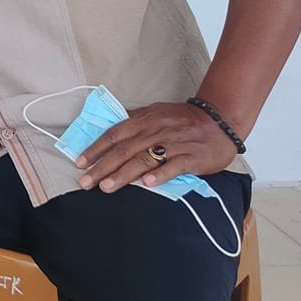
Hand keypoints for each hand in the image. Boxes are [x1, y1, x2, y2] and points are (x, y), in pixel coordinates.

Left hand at [74, 101, 239, 192]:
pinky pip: (174, 166)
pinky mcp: (192, 157)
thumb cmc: (183, 120)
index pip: (115, 134)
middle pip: (124, 149)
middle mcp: (156, 130)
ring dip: (123, 174)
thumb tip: (110, 133)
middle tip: (85, 182)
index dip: (96, 149)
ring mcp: (174, 144)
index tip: (80, 162)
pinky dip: (160, 174)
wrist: (220, 121)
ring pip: (144, 159)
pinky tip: (147, 184)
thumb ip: (134, 123)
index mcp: (145, 120)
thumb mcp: (156, 114)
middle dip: (102, 166)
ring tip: (106, 187)